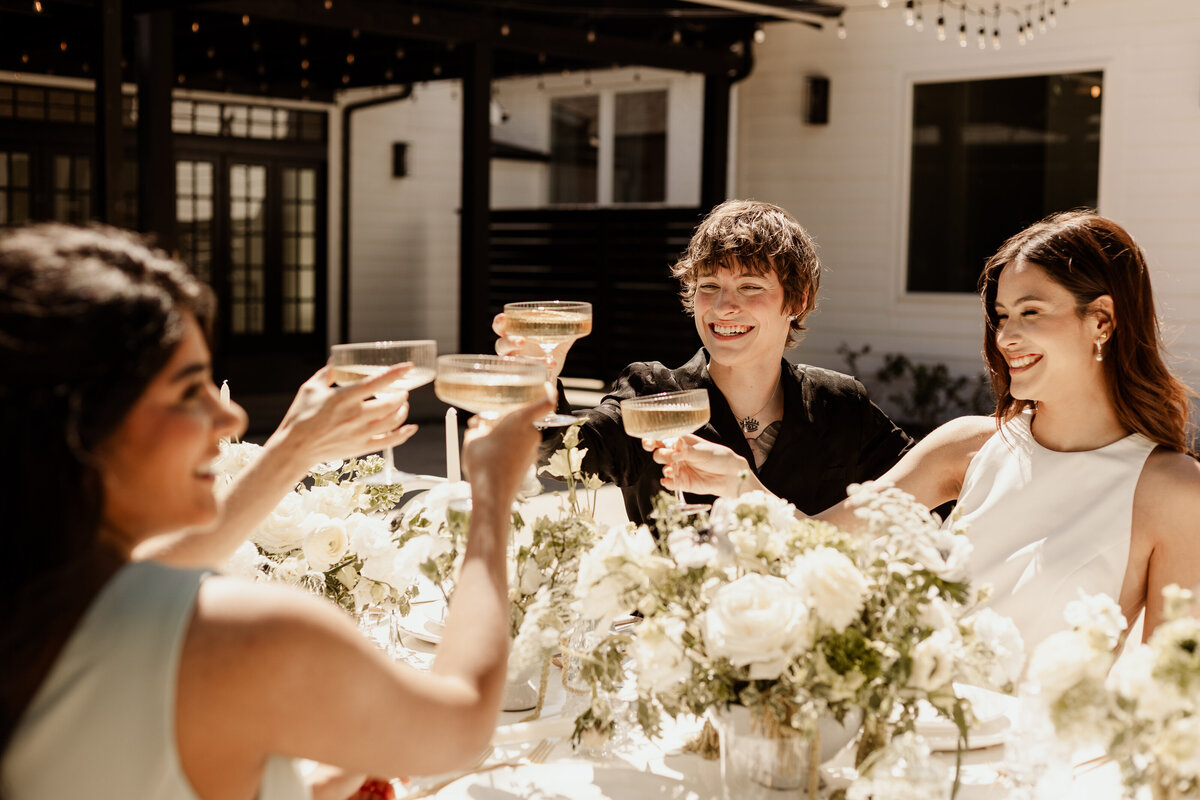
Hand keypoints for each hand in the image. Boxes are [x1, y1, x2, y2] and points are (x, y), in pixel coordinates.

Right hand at [269, 363, 417, 471]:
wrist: (295, 447)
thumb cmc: (301, 416)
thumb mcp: (311, 388)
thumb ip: (327, 373)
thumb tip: (336, 360)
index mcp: (344, 398)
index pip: (377, 382)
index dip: (395, 373)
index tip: (408, 366)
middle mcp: (356, 415)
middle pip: (391, 403)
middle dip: (401, 394)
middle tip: (402, 390)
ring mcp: (361, 433)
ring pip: (393, 421)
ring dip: (403, 410)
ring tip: (403, 404)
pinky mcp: (362, 447)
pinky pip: (390, 441)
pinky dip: (404, 434)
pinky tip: (411, 428)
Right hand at [461, 384, 554, 503]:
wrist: (493, 494)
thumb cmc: (482, 461)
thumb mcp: (473, 438)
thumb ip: (479, 428)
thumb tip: (480, 427)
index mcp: (520, 420)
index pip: (544, 402)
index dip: (549, 392)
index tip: (549, 386)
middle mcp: (531, 434)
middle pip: (522, 421)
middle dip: (505, 423)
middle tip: (485, 428)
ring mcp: (532, 451)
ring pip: (518, 438)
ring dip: (505, 440)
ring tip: (484, 449)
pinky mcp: (529, 465)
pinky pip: (518, 453)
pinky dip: (507, 454)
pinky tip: (491, 461)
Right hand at [492, 312, 571, 382]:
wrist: (551, 376)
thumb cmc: (548, 354)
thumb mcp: (558, 344)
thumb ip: (566, 336)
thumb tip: (581, 327)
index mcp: (516, 335)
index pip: (501, 327)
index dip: (499, 322)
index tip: (504, 318)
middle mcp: (512, 351)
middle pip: (501, 344)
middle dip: (510, 342)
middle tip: (522, 342)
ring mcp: (517, 366)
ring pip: (515, 363)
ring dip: (530, 361)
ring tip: (548, 361)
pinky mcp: (524, 377)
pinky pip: (528, 375)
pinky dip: (542, 370)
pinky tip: (552, 366)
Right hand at [647, 434, 763, 497]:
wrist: (730, 475)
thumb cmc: (719, 457)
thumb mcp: (704, 451)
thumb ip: (688, 450)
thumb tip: (675, 441)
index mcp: (681, 442)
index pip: (663, 439)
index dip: (653, 440)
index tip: (649, 442)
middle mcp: (677, 455)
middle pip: (659, 453)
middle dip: (661, 454)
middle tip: (670, 455)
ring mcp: (679, 469)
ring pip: (664, 468)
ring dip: (666, 468)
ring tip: (673, 469)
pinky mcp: (682, 482)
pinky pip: (670, 483)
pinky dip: (668, 482)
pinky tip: (668, 481)